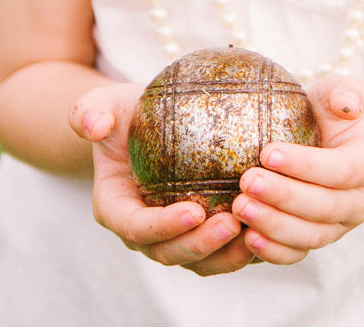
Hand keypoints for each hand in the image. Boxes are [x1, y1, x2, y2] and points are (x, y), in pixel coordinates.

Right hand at [69, 83, 251, 273]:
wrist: (145, 124)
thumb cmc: (125, 111)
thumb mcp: (104, 103)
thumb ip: (89, 111)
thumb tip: (94, 126)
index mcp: (116, 208)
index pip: (136, 227)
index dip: (163, 227)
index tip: (194, 210)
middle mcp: (144, 232)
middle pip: (169, 252)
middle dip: (200, 245)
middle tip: (231, 222)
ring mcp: (173, 236)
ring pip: (200, 261)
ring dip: (226, 254)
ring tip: (255, 233)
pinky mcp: (202, 233)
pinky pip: (223, 249)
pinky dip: (245, 246)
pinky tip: (273, 225)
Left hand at [229, 76, 363, 267]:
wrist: (329, 143)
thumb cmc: (329, 115)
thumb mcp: (338, 93)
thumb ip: (347, 91)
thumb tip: (347, 104)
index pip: (340, 170)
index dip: (305, 165)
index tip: (266, 153)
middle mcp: (359, 203)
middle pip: (324, 208)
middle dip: (283, 197)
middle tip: (246, 181)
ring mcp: (339, 227)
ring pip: (310, 236)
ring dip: (274, 225)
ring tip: (239, 207)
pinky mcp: (315, 242)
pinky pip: (297, 255)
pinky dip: (273, 251)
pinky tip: (247, 237)